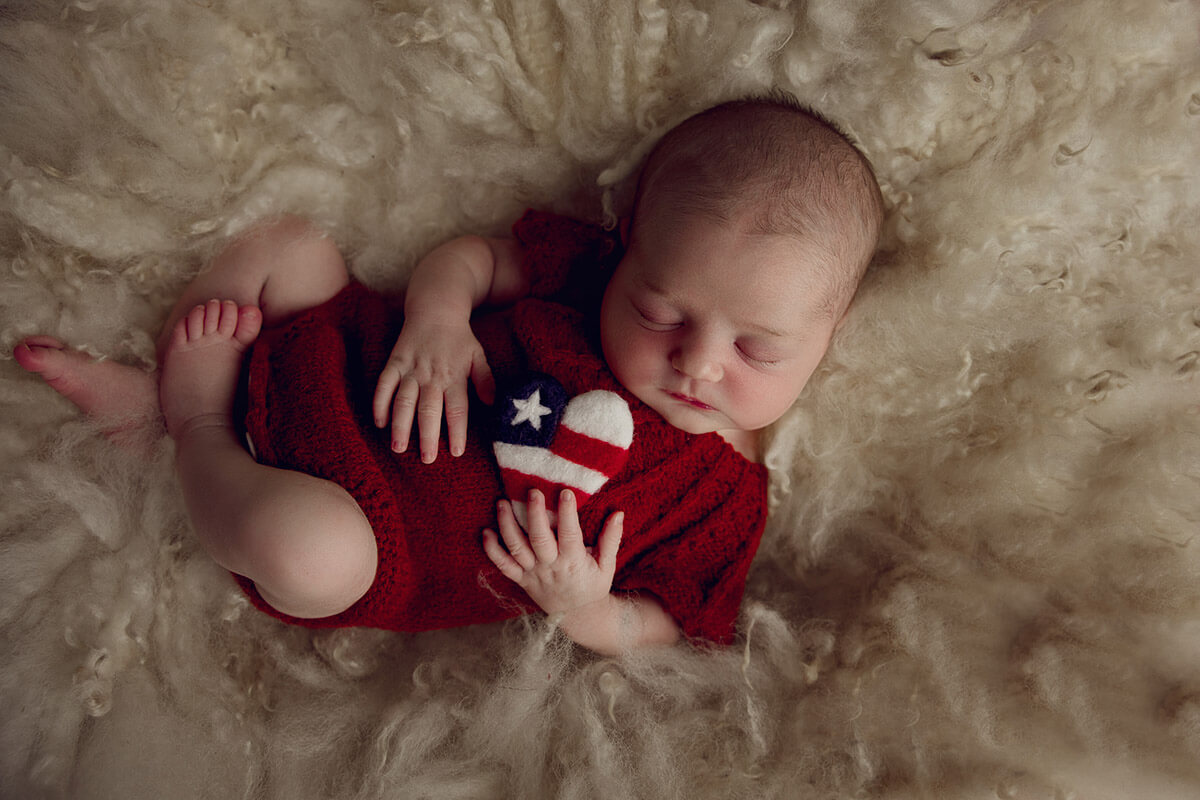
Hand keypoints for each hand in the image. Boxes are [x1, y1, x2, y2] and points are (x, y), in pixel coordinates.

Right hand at [372, 318, 494, 462]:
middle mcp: (432, 375)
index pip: (457, 408)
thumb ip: (485, 380)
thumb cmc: (459, 338)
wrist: (435, 309)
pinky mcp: (394, 362)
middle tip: (426, 459)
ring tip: (399, 448)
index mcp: (455, 376)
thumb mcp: (478, 356)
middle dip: (427, 436)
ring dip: (400, 425)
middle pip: (429, 410)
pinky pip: (383, 385)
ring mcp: (411, 369)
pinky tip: (379, 422)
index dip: (457, 431)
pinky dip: (380, 403)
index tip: (456, 452)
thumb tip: (492, 403)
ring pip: (404, 400)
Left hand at [482, 489, 623, 617]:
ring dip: (507, 525)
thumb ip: (611, 539)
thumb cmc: (593, 585)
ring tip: (502, 503)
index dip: (567, 513)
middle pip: (539, 539)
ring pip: (516, 548)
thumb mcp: (607, 565)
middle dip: (534, 514)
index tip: (565, 492)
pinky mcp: (521, 579)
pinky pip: (502, 566)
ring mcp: (533, 573)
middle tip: (532, 491)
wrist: (577, 615)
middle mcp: (550, 566)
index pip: (569, 534)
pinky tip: (486, 532)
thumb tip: (618, 513)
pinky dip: (492, 550)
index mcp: (573, 562)